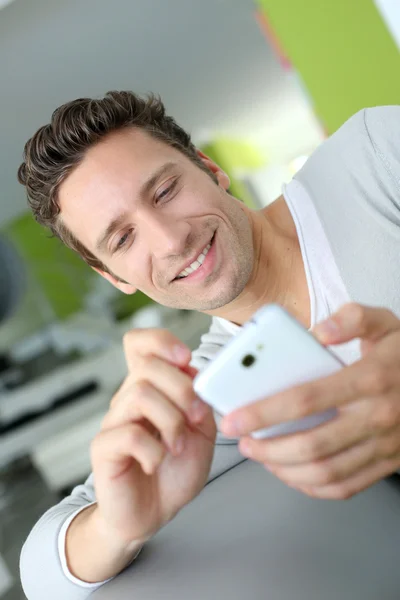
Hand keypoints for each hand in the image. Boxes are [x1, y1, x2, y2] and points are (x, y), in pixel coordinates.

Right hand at [90, 328, 215, 545]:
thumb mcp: (201, 431)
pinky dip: (153, 451)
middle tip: (195, 418)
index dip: (161, 341)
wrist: (153, 512)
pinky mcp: (104, 448)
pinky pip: (130, 434)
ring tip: (178, 446)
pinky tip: (157, 463)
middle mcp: (128, 398)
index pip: (140, 343)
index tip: (186, 359)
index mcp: (151, 388)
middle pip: (147, 367)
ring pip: (140, 395)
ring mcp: (114, 422)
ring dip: (171, 421)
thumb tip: (193, 373)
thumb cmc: (175, 470)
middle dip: (181, 389)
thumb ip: (199, 400)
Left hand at [220, 303, 399, 498]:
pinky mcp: (388, 463)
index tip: (234, 417)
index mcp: (370, 379)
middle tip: (243, 441)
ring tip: (262, 457)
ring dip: (286, 470)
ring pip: (326, 472)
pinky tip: (293, 473)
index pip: (306, 400)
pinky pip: (347, 486)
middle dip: (268, 449)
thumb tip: (319, 332)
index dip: (264, 412)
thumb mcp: (386, 323)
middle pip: (312, 444)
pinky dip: (314, 487)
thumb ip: (353, 319)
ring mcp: (384, 445)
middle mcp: (377, 416)